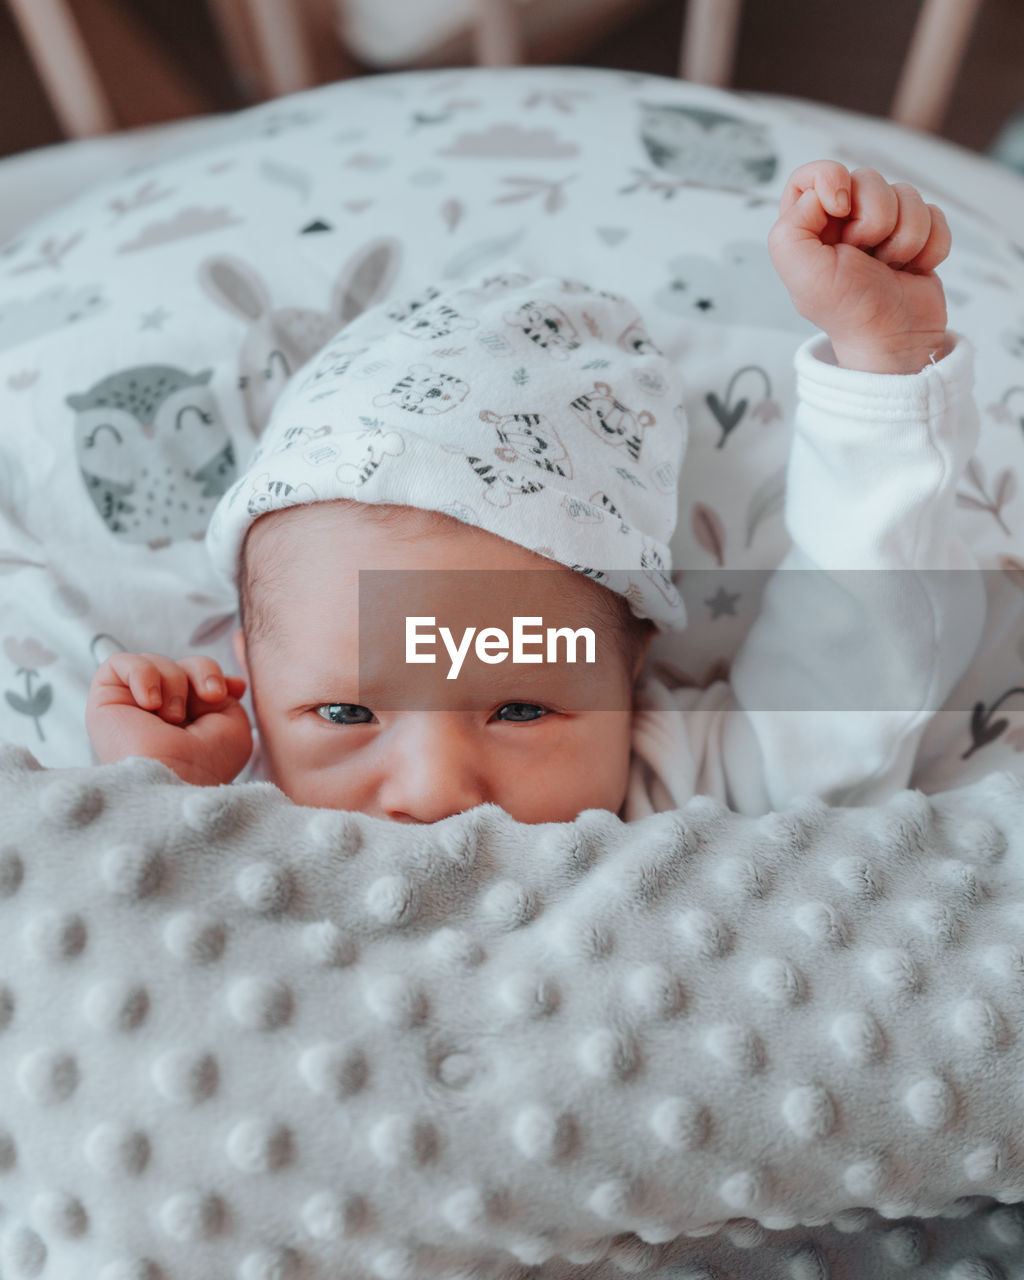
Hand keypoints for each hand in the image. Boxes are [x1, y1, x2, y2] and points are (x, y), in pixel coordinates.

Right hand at [86, 652, 252, 786]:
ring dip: (175, 683)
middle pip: (181, 663)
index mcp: (187, 721)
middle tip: (210, 696)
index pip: (198, 677)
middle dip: (201, 672)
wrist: (173, 778)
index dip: (213, 674)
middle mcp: (158, 712)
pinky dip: (142, 674)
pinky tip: (150, 703)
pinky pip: (120, 662)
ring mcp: (131, 705)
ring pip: (156, 662)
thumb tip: (231, 682)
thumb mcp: (232, 724)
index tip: (232, 690)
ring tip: (172, 718)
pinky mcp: (105, 700)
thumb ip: (225, 695)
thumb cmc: (206, 761)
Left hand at [768, 160, 950, 372]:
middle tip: (865, 256)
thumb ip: (791, 227)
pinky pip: (935, 214)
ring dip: (903, 238)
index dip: (830, 177)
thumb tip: (822, 193)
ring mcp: (884, 226)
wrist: (893, 340)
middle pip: (867, 178)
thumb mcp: (801, 273)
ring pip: (907, 194)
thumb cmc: (846, 310)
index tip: (840, 207)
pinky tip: (912, 270)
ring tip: (888, 268)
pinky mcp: (918, 235)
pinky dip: (928, 246)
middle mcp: (844, 221)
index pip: (812, 175)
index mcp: (809, 227)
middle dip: (874, 219)